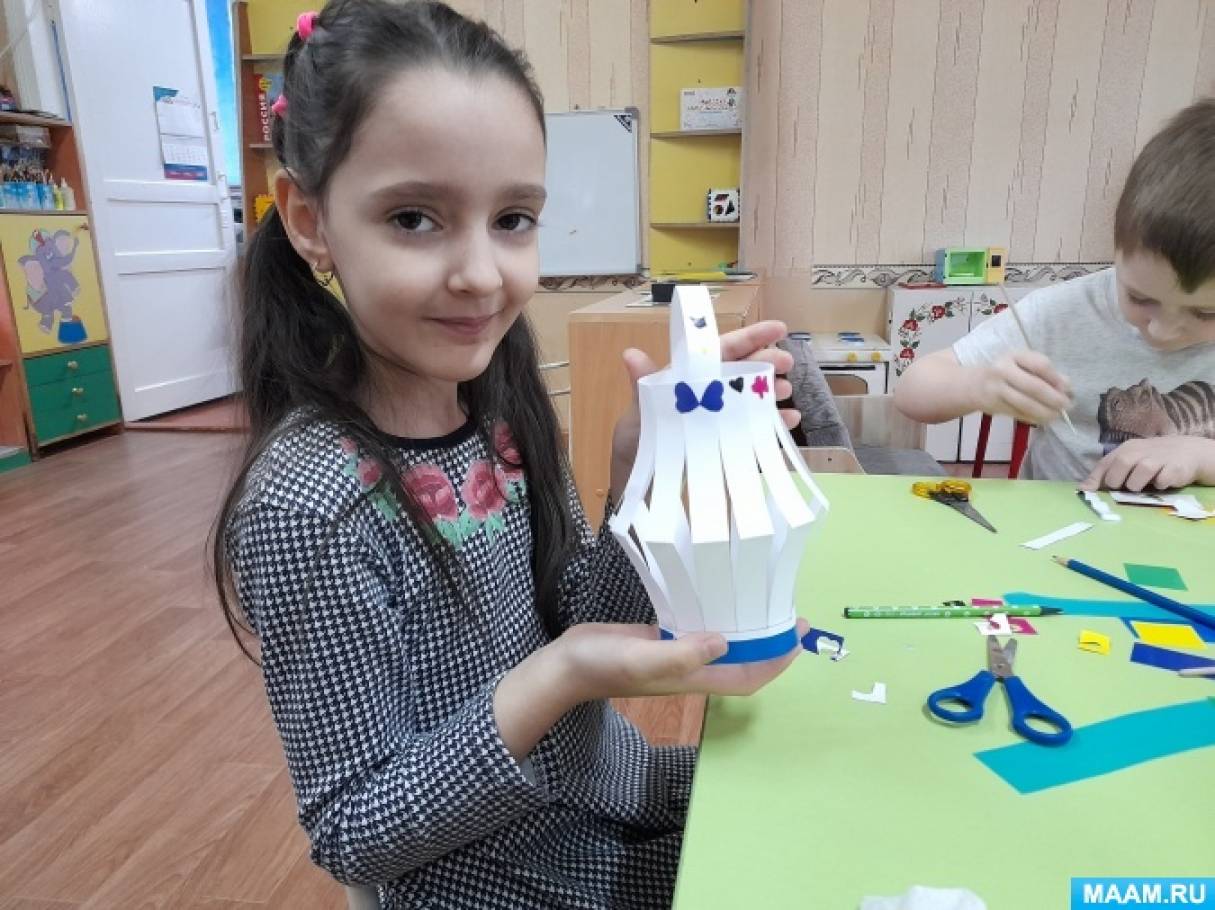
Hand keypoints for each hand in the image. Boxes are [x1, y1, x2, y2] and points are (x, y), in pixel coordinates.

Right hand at [556, 618, 809, 702]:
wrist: (567, 664)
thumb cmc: (605, 665)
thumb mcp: (644, 659)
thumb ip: (683, 653)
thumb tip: (725, 641)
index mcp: (694, 678)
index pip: (748, 677)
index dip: (776, 662)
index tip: (796, 637)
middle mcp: (692, 667)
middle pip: (741, 659)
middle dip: (768, 641)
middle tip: (788, 610)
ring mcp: (677, 652)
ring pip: (722, 641)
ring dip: (745, 626)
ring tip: (762, 598)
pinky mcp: (661, 636)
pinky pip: (697, 626)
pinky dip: (714, 613)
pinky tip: (719, 591)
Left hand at [609, 320, 798, 500]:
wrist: (636, 483)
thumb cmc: (635, 443)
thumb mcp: (637, 413)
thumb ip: (642, 385)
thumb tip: (630, 354)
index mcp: (686, 378)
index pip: (720, 350)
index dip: (749, 338)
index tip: (778, 329)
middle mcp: (705, 394)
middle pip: (741, 370)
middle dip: (766, 361)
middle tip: (788, 362)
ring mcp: (718, 417)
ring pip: (751, 396)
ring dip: (771, 390)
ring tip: (786, 390)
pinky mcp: (725, 441)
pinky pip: (754, 427)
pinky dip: (772, 422)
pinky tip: (790, 420)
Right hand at [978, 350, 1072, 425]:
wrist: (973, 385)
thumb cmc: (1006, 371)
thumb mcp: (1023, 364)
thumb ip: (1045, 372)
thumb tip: (1066, 387)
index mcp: (1014, 356)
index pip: (1040, 365)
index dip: (1056, 378)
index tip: (1067, 388)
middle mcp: (1003, 371)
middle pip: (1034, 387)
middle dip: (1054, 399)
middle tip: (1066, 406)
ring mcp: (997, 390)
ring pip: (1026, 404)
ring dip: (1046, 412)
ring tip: (1057, 415)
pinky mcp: (995, 406)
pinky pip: (1019, 414)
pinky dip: (1035, 418)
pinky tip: (1043, 419)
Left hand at [1080, 436, 1214, 491]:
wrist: (1186, 452)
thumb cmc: (1150, 460)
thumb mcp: (1128, 462)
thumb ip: (1107, 473)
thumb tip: (1083, 489)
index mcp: (1125, 450)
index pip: (1106, 462)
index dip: (1096, 479)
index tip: (1088, 492)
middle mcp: (1141, 451)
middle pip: (1122, 463)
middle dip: (1117, 481)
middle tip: (1121, 488)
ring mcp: (1159, 458)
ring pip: (1143, 470)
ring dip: (1136, 484)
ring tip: (1139, 488)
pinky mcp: (1176, 468)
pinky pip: (1164, 478)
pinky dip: (1159, 484)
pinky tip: (1159, 485)